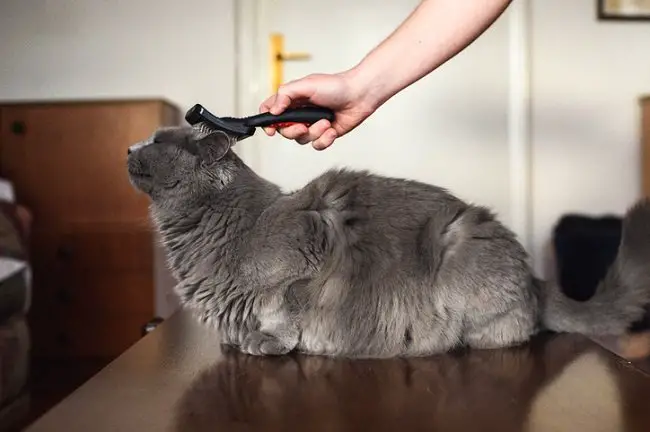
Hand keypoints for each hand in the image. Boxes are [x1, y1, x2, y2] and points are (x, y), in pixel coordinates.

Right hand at [258, 71, 375, 149]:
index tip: (270, 129)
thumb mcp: (306, 85)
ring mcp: (312, 125)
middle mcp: (300, 113)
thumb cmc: (335, 86)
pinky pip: (317, 145)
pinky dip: (325, 139)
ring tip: (325, 122)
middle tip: (303, 125)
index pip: (271, 111)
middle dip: (293, 131)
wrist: (360, 95)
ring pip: (301, 140)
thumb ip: (285, 95)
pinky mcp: (325, 134)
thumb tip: (272, 110)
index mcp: (292, 100)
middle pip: (284, 131)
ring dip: (314, 133)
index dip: (267, 122)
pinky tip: (332, 129)